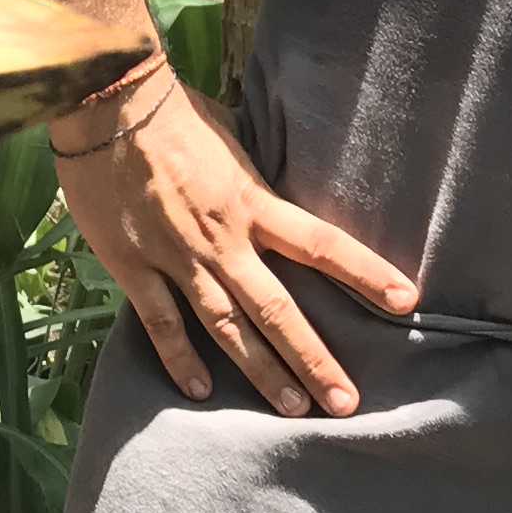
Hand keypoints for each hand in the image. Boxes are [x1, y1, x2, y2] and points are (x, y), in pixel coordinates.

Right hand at [57, 70, 415, 418]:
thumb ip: (257, 174)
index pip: (322, 244)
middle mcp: (222, 239)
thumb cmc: (173, 112)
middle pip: (277, 309)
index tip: (405, 300)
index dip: (366, 272)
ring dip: (261, 372)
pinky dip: (180, 359)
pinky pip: (161, 323)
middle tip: (345, 403)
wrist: (106, 104)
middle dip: (314, 359)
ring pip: (226, 327)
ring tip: (293, 408)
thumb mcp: (233, 135)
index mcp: (252, 202)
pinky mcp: (133, 267)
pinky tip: (201, 390)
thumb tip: (281, 182)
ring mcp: (176, 257)